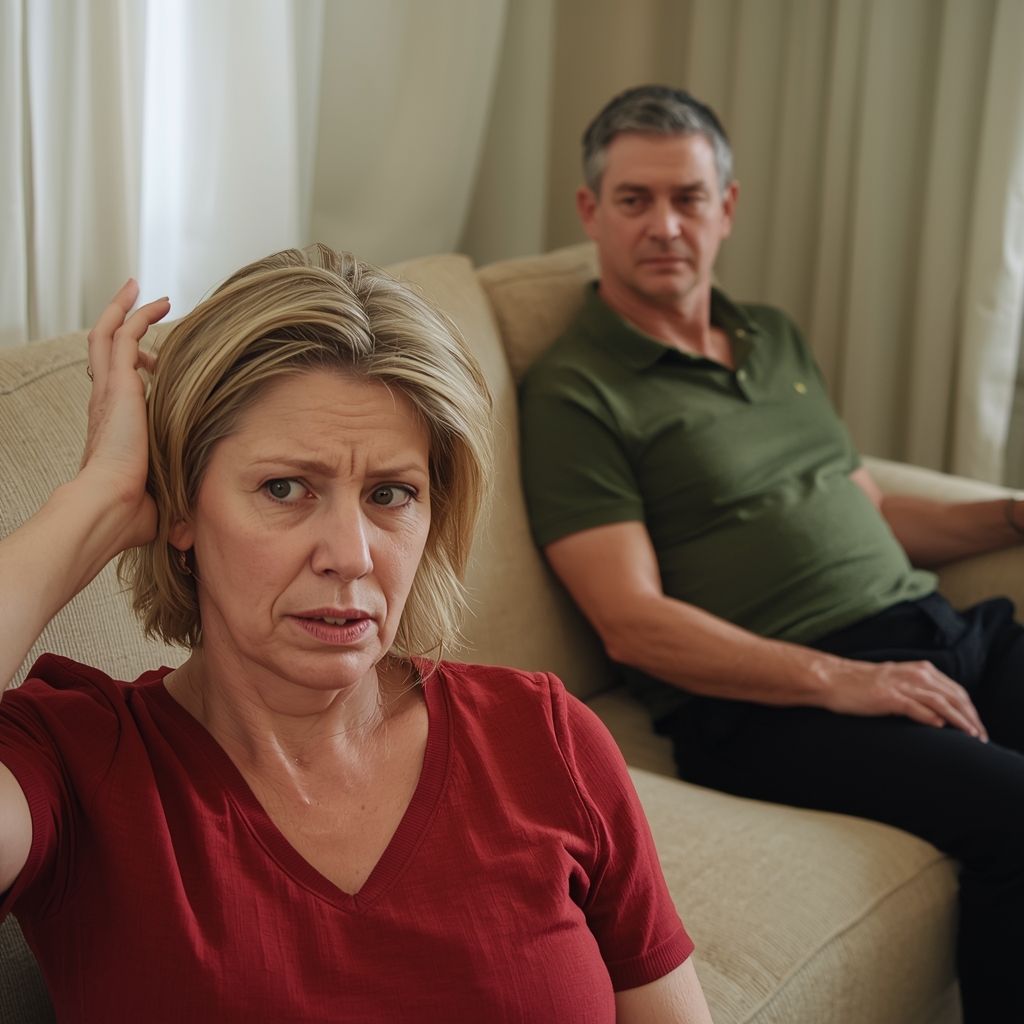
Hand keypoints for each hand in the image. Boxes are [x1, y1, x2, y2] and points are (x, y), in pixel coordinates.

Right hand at [79, 280, 169, 550]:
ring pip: (109, 335)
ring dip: (125, 309)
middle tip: (137, 304)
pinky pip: (124, 334)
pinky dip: (137, 314)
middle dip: (121, 325)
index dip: (134, 369)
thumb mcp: (158, 498)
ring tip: (140, 290)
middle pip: (106, 351)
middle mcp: (106, 403)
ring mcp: (109, 391)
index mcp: (112, 427)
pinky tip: (159, 302)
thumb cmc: (131, 511)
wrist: (111, 506)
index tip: (154, 361)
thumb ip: (170, 501)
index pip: (118, 386)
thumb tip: (186, 532)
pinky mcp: (119, 384)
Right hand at [816, 655, 987, 740]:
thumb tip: (938, 713)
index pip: (955, 690)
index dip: (970, 709)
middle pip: (954, 696)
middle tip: (981, 737)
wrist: (831, 679)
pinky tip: (941, 727)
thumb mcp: (895, 683)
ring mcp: (901, 685)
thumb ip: (917, 692)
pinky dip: (931, 717)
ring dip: (959, 720)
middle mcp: (915, 674)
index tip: (977, 727)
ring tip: (971, 736)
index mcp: (919, 670)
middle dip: (971, 717)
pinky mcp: (888, 697)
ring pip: (941, 703)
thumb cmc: (860, 684)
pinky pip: (916, 707)